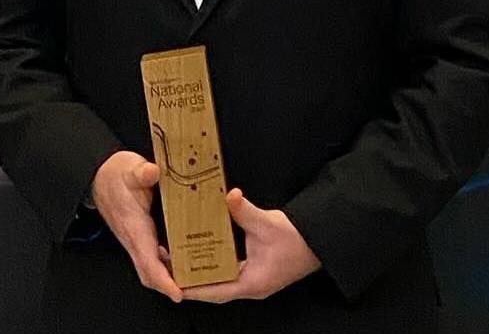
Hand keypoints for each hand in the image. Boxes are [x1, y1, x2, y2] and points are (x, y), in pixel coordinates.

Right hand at [91, 150, 182, 302]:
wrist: (100, 176)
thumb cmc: (115, 175)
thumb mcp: (130, 168)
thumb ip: (141, 172)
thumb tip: (151, 172)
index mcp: (134, 227)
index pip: (147, 262)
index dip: (163, 280)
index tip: (178, 293)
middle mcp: (134, 239)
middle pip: (150, 274)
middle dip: (169, 287)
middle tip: (196, 291)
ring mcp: (137, 240)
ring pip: (151, 269)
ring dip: (170, 278)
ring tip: (195, 281)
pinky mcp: (140, 238)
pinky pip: (153, 259)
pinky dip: (168, 266)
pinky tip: (184, 261)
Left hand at [180, 188, 320, 302]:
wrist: (318, 241)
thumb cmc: (297, 239)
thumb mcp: (268, 224)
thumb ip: (245, 211)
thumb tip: (230, 196)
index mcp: (252, 283)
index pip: (216, 291)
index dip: (194, 289)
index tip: (174, 284)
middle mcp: (249, 286)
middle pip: (214, 288)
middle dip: (192, 280)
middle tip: (169, 266)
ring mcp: (252, 280)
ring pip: (220, 282)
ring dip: (201, 273)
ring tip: (178, 260)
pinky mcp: (253, 272)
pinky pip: (227, 272)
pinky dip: (213, 265)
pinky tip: (200, 253)